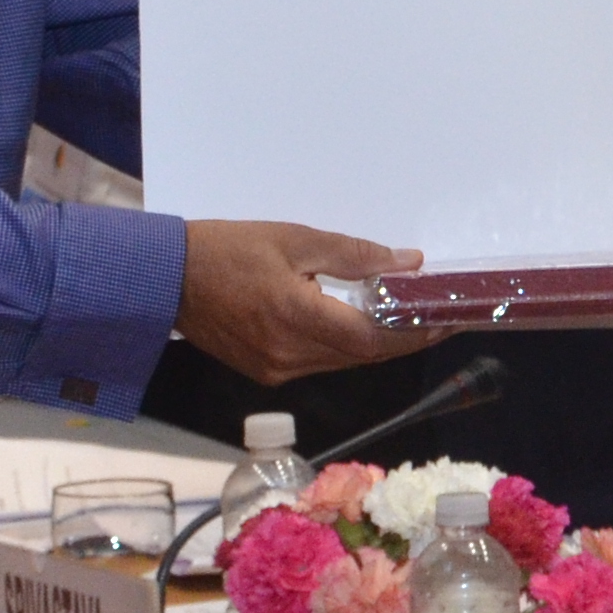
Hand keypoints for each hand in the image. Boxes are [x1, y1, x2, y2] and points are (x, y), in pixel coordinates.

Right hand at [178, 221, 440, 381]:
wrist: (166, 278)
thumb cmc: (227, 249)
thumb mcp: (295, 239)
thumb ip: (355, 255)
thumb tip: (407, 263)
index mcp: (296, 317)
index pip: (374, 339)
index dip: (415, 332)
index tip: (446, 319)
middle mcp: (289, 354)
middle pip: (364, 355)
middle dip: (405, 338)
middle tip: (438, 316)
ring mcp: (276, 369)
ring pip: (344, 362)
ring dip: (377, 343)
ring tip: (408, 318)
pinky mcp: (265, 373)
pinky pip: (320, 364)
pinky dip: (346, 346)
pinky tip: (361, 325)